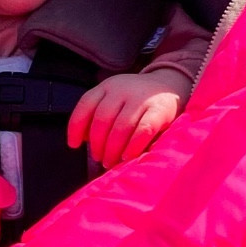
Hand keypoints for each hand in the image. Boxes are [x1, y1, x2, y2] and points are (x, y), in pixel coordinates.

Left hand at [68, 69, 186, 167]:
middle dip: (97, 143)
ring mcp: (142, 98)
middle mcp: (122, 89)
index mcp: (107, 87)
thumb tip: (81, 140)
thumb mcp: (115, 99)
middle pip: (102, 119)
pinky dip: (132, 147)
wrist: (172, 85)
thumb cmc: (136, 101)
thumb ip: (99, 115)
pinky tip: (127, 157)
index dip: (76, 127)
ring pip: (121, 127)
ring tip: (111, 161)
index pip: (85, 105)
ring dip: (112, 149)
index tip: (74, 145)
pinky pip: (143, 131)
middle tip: (99, 158)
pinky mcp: (160, 110)